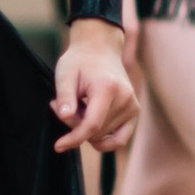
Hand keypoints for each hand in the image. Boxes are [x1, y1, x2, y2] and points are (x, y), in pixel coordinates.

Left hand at [52, 19, 136, 161]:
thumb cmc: (79, 61)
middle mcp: (125, 98)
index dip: (74, 138)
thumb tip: (64, 116)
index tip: (59, 146)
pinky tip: (91, 129)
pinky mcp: (134, 111)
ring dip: (87, 128)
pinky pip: (120, 139)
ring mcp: (132, 106)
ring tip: (79, 106)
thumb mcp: (65, 74)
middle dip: (76, 126)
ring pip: (104, 135)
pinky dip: (104, 139)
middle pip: (96, 131)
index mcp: (107, 88)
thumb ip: (65, 96)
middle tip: (64, 106)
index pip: (91, 125)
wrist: (100, 49)